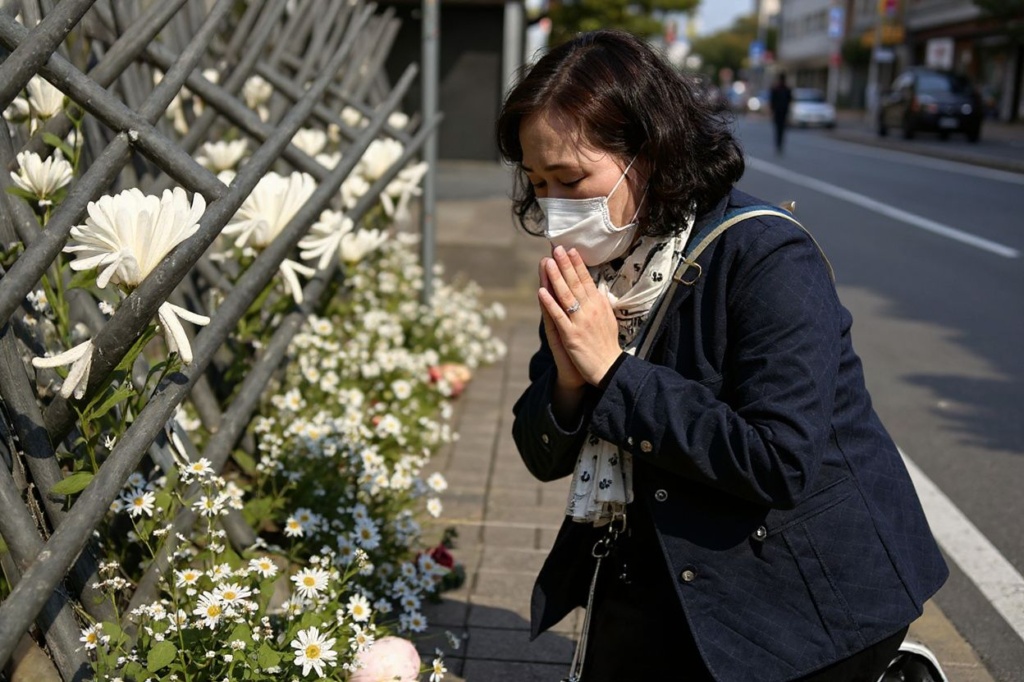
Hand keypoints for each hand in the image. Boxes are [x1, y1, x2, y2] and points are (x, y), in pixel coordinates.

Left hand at [538, 246, 621, 385]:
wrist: (609, 368)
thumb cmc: (607, 344)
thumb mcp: (608, 318)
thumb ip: (600, 303)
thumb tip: (595, 288)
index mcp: (599, 305)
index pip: (587, 280)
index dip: (578, 264)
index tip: (571, 249)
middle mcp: (591, 310)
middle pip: (575, 283)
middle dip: (565, 264)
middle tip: (557, 248)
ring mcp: (580, 322)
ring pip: (566, 295)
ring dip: (555, 277)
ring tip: (547, 262)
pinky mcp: (571, 335)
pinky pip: (558, 316)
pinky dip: (550, 303)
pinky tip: (541, 291)